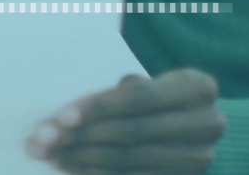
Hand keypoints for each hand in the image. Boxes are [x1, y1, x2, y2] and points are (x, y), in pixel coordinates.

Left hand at [27, 69, 225, 173]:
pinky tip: (72, 168)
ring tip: (50, 154)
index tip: (60, 116)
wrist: (193, 124)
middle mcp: (206, 125)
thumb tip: (65, 114)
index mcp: (198, 89)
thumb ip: (119, 91)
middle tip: (42, 140)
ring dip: (82, 159)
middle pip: (131, 133)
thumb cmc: (158, 95)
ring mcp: (198, 159)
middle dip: (81, 137)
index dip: (99, 107)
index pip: (140, 98)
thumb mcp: (149, 81)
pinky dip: (97, 174)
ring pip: (128, 161)